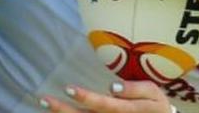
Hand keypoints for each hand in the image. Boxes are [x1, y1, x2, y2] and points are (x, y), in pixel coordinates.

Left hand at [39, 81, 172, 112]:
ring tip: (43, 105)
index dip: (87, 98)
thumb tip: (112, 87)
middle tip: (44, 100)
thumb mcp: (153, 94)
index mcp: (126, 111)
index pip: (104, 105)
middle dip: (63, 110)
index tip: (69, 88)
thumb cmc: (155, 106)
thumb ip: (135, 90)